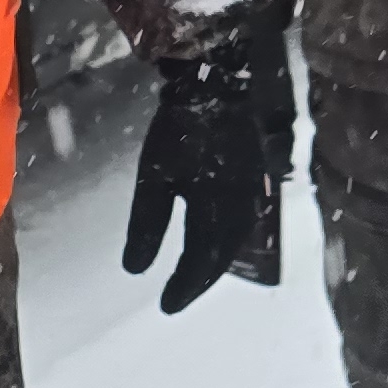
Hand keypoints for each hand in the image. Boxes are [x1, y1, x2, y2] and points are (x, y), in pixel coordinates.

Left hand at [124, 25, 293, 313]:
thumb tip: (134, 271)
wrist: (217, 82)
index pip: (203, 262)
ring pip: (235, 239)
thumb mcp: (155, 179)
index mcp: (221, 211)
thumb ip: (147, 226)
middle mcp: (244, 207)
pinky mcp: (252, 175)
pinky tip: (214, 236)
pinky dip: (225, 238)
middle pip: (222, 255)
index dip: (184, 286)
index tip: (165, 306)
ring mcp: (252, 190)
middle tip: (178, 296)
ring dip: (215, 261)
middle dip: (200, 279)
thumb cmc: (182, 131)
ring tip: (195, 273)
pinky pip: (242, 220)